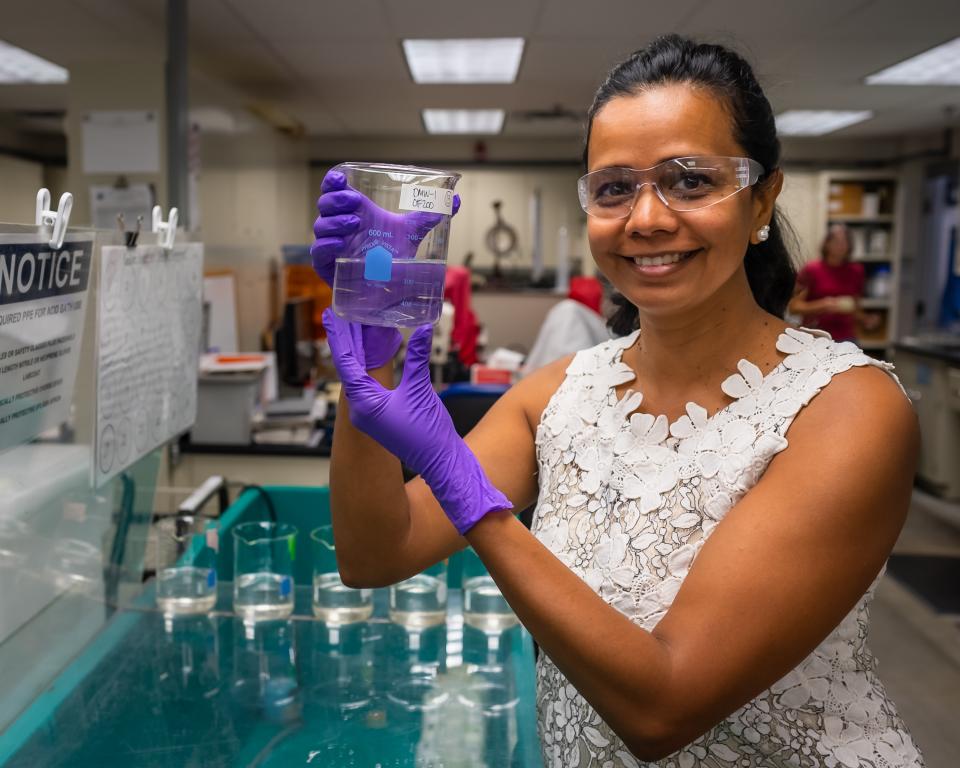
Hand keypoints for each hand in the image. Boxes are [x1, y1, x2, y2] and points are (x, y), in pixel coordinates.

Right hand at [310, 169, 459, 284]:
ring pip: (320, 226)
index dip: (334, 181)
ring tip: (354, 223)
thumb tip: (455, 199)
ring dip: (335, 221)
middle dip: (337, 199)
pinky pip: (319, 252)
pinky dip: (327, 245)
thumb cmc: (392, 258)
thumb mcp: (411, 234)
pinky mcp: (328, 266)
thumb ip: (429, 216)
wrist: (388, 292)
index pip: (336, 190)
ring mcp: (332, 245)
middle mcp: (340, 226)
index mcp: (356, 212)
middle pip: (325, 204)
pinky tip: (339, 244)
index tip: (340, 177)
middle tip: (356, 203)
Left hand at [323, 308, 511, 534]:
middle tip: (343, 313)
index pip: (346, 362)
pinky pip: (369, 384)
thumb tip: (421, 329)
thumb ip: (417, 358)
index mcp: (364, 402)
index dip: (340, 336)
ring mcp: (370, 414)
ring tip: (357, 326)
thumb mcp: (420, 390)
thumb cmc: (427, 435)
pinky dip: (370, 365)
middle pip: (350, 366)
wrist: (439, 464)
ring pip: (359, 375)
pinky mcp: (380, 416)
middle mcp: (361, 408)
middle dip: (349, 340)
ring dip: (359, 351)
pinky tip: (375, 353)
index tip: (332, 316)